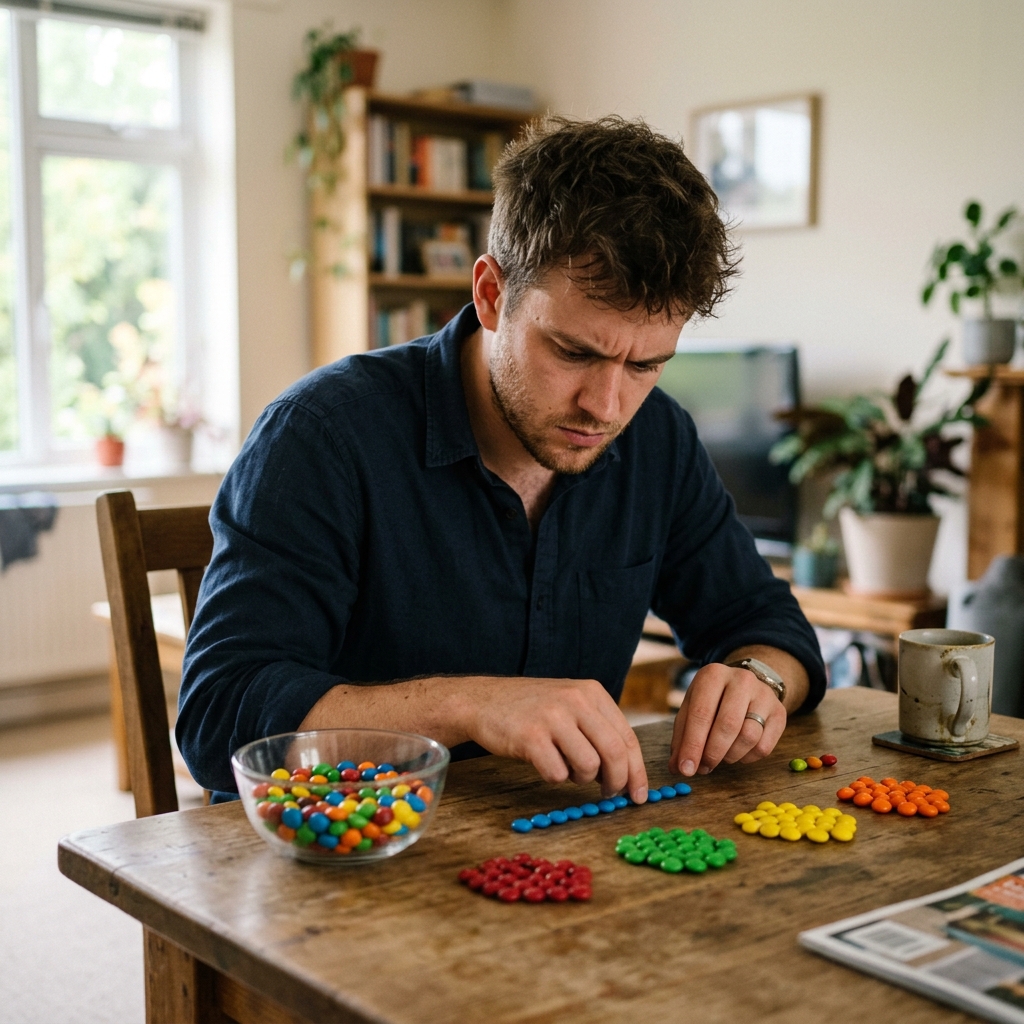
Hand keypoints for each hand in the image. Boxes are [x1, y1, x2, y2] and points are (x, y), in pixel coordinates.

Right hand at [459, 676, 648, 802]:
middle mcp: (576, 700)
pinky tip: (544, 763)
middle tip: (608, 795)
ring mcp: (553, 717)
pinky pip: (557, 774)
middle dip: (617, 782)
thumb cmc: (531, 709)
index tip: (638, 794)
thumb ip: (598, 730)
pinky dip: (554, 777)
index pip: (627, 737)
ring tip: (565, 767)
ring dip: (580, 778)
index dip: (637, 770)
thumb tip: (625, 772)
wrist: (483, 701)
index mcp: (591, 692)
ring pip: (588, 766)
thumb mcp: (570, 704)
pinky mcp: (530, 736)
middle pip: (614, 753)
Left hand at [668, 663, 786, 776]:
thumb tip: (678, 768)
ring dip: (730, 756)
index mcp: (713, 675)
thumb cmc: (713, 700)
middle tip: (703, 768)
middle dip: (712, 753)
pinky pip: (764, 746)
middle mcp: (741, 679)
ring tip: (720, 756)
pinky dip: (747, 757)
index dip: (692, 745)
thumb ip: (682, 737)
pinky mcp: (779, 712)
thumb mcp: (692, 708)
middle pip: (727, 725)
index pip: (701, 714)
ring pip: (748, 737)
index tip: (686, 769)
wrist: (746, 686)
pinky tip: (738, 751)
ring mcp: (764, 695)